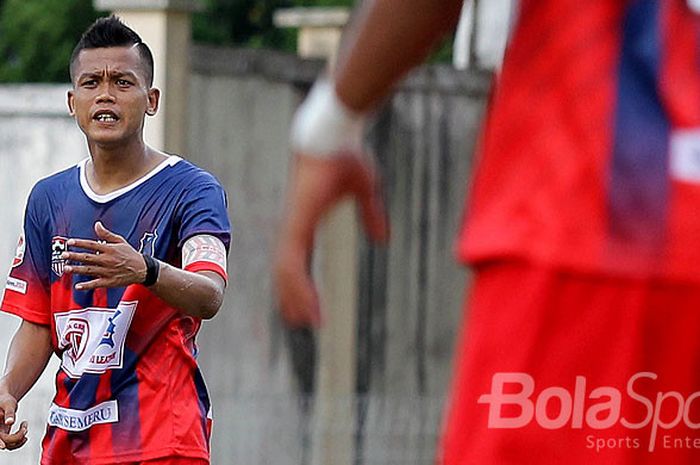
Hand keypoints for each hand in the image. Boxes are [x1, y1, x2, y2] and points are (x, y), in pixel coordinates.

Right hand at [0, 392, 27, 450]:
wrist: (5, 401)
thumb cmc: (5, 401)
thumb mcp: (8, 404)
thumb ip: (9, 413)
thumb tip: (10, 422)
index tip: (3, 446)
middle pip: (3, 442)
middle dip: (16, 437)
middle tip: (25, 426)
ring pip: (8, 445)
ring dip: (20, 439)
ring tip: (25, 425)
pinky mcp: (5, 436)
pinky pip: (12, 444)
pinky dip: (20, 440)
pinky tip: (25, 430)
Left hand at [63, 222, 146, 289]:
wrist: (142, 269)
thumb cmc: (130, 254)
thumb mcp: (120, 241)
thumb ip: (107, 234)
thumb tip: (97, 224)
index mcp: (110, 249)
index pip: (92, 245)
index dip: (80, 243)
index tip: (69, 242)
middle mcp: (107, 260)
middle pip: (88, 258)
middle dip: (74, 256)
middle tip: (63, 255)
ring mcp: (108, 271)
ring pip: (89, 270)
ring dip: (77, 270)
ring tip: (66, 268)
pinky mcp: (110, 281)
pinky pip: (96, 283)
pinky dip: (87, 285)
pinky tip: (78, 286)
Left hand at [274, 153, 387, 327]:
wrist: (332, 133)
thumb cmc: (345, 155)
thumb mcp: (366, 190)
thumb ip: (372, 214)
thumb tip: (383, 240)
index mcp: (306, 220)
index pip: (299, 258)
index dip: (303, 280)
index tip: (310, 300)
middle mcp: (295, 225)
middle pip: (288, 270)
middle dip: (292, 296)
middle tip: (300, 321)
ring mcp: (293, 225)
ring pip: (287, 272)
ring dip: (294, 297)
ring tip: (304, 321)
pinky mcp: (297, 222)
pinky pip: (293, 261)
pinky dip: (298, 285)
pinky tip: (305, 303)